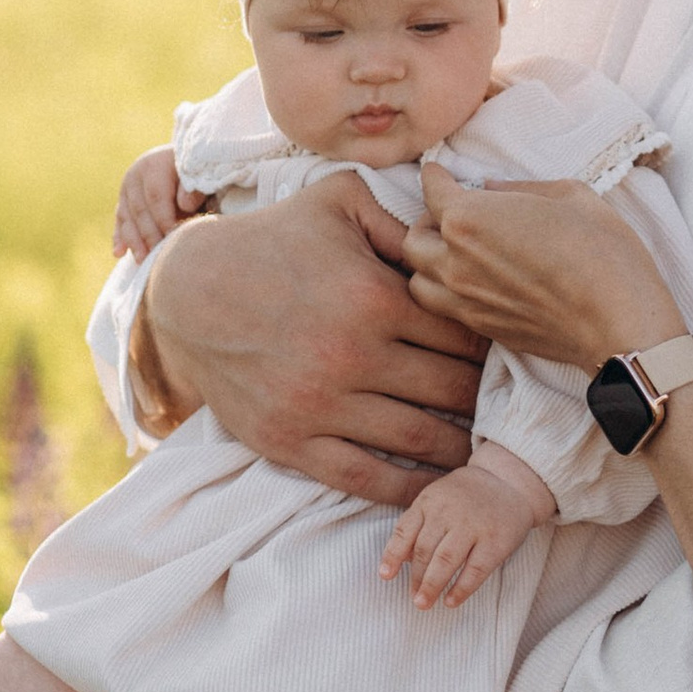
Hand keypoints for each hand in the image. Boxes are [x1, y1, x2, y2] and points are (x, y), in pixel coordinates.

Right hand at [114, 146, 206, 260]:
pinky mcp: (123, 200)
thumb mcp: (200, 177)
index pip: (157, 196)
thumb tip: (184, 205)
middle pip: (140, 209)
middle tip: (158, 257)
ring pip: (127, 217)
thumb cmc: (198, 174)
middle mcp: (137, 174)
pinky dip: (119, 237)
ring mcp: (127, 187)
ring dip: (133, 241)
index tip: (174, 239)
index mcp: (156, 164)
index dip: (164, 219)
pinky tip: (119, 253)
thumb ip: (195, 188)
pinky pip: (120, 220)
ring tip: (142, 261)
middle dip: (149, 235)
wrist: (182, 162)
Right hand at [140, 170, 485, 501]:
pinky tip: (435, 486)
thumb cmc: (271, 241)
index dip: (492, 346)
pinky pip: (366, 478)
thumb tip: (452, 235)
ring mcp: (321, 405)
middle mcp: (352, 357)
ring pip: (420, 440)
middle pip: (453, 392)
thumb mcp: (337, 202)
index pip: (464, 336)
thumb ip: (401, 217)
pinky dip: (409, 489)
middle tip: (504, 403)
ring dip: (460, 446)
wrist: (187, 293)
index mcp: (373, 298)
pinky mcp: (292, 442)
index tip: (504, 354)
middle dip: (485, 398)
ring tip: (482, 445)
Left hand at [381, 452, 553, 608]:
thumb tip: (401, 559)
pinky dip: (461, 589)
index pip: (405, 531)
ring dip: (432, 586)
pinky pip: (475, 570)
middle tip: (413, 598)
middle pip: (424, 550)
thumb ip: (419, 524)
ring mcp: (473, 526)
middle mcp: (448, 512)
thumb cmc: (467, 496)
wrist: (509, 481)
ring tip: (424, 603)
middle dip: (415, 578)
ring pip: (445, 561)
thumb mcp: (437, 499)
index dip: (392, 555)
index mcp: (429, 501)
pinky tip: (451, 601)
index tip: (385, 576)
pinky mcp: (495, 541)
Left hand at [402, 171, 680, 369]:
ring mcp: (464, 301)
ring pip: (417, 280)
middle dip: (429, 220)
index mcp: (469, 216)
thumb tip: (490, 188)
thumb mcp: (569, 195)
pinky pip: (441, 308)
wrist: (620, 322)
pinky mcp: (481, 329)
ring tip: (455, 254)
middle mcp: (454, 261)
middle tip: (454, 214)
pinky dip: (446, 293)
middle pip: (412, 238)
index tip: (440, 172)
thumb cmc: (602, 252)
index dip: (435, 175)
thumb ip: (519, 188)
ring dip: (429, 262)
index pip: (430, 188)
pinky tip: (472, 283)